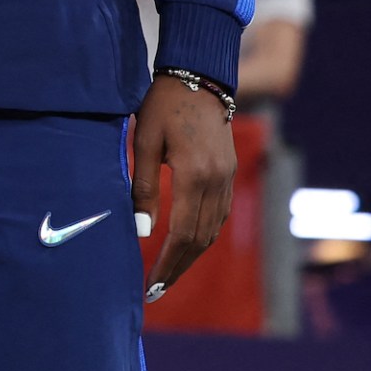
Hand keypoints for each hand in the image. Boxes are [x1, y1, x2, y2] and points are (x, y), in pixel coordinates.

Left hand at [131, 74, 234, 301]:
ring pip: (212, 231)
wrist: (198, 79)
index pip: (182, 234)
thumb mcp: (143, 141)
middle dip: (178, 268)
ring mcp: (227, 180)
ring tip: (167, 275)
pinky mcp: (228, 175)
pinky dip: (202, 236)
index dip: (167, 263)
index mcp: (194, 176)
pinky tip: (185, 246)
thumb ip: (142, 187)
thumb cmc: (161, 106)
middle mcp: (217, 183)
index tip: (151, 285)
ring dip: (190, 256)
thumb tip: (143, 231)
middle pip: (201, 240)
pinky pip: (218, 216)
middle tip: (155, 291)